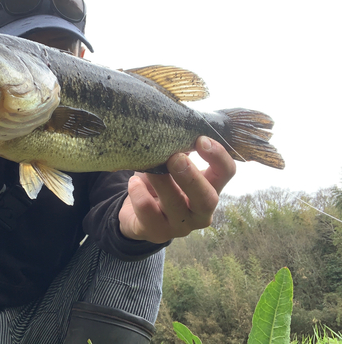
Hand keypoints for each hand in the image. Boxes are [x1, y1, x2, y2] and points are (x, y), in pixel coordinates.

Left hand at [119, 136, 235, 243]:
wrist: (136, 214)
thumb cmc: (159, 184)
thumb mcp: (170, 166)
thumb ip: (178, 151)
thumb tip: (175, 126)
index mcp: (209, 188)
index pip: (226, 173)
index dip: (218, 156)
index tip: (201, 139)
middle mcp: (200, 211)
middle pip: (208, 198)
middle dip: (192, 177)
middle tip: (176, 158)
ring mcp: (180, 226)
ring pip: (176, 206)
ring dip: (162, 183)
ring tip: (149, 167)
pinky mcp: (157, 233)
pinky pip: (149, 215)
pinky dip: (140, 195)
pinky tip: (133, 182)